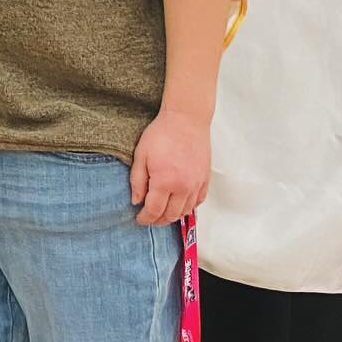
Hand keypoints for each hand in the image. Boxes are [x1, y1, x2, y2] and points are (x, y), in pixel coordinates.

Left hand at [130, 109, 209, 224]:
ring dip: (173, 216)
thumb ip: (137, 180)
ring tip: (162, 213)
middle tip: (149, 218)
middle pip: (171, 215)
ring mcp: (196, 185)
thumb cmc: (161, 134)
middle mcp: (183, 188)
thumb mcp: (141, 155)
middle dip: (158, 220)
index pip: (154, 210)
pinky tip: (179, 204)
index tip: (139, 219)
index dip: (145, 218)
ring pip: (185, 211)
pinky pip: (198, 202)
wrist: (186, 120)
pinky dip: (188, 207)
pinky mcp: (205, 179)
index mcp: (165, 182)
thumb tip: (136, 201)